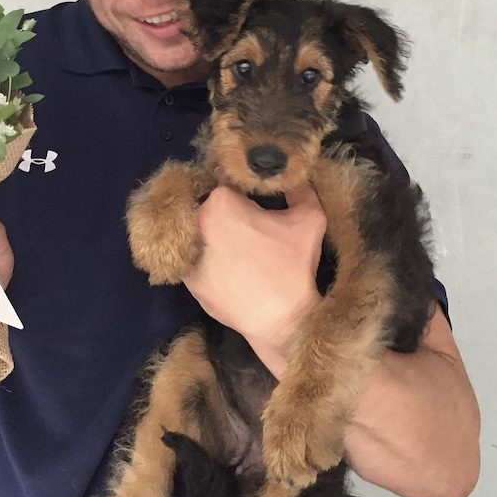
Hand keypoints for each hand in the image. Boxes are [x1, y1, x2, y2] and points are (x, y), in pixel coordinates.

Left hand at [182, 183, 325, 376]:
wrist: (280, 321)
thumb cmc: (293, 267)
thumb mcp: (309, 220)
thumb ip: (301, 189)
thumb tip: (295, 176)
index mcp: (221, 201)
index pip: (228, 182)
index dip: (244, 190)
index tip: (257, 201)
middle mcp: (196, 223)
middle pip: (211, 206)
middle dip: (228, 212)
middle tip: (250, 226)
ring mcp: (188, 253)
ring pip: (201, 233)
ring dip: (215, 235)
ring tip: (239, 248)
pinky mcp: (187, 279)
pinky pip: (197, 259)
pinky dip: (209, 260)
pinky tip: (228, 267)